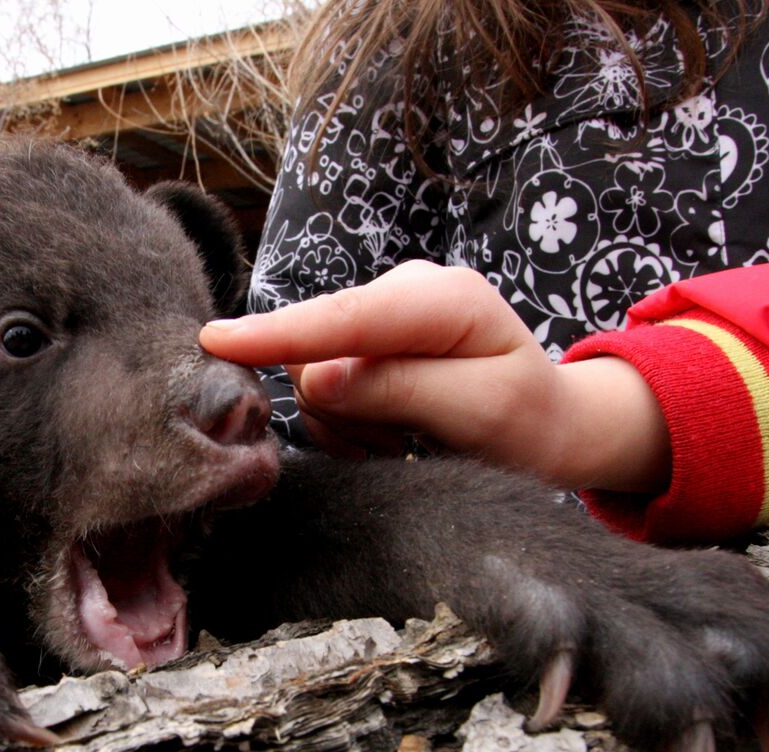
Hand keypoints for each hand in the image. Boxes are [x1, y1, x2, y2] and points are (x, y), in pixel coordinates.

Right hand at [201, 261, 670, 492]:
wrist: (551, 425)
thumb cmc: (529, 421)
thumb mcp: (479, 411)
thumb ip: (398, 388)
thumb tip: (317, 378)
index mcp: (442, 298)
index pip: (346, 316)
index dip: (280, 332)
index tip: (217, 340)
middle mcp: (404, 293)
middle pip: (320, 350)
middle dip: (341, 408)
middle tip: (393, 442)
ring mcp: (383, 317)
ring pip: (315, 376)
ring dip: (348, 422)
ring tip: (401, 437)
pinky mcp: (368, 343)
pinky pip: (323, 390)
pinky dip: (348, 423)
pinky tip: (389, 432)